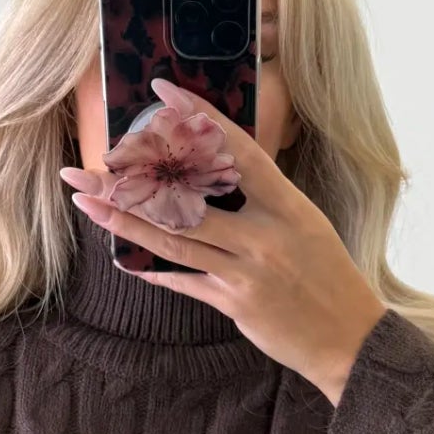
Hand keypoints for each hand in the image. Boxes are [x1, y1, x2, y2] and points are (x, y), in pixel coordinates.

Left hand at [60, 77, 387, 401]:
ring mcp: (247, 270)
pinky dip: (154, 270)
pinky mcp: (235, 303)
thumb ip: (264, 202)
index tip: (163, 93)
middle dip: (130, 184)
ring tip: (87, 204)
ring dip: (124, 222)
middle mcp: (264, 234)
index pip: (238, 149)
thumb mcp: (306, 226)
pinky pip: (184, 282)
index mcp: (287, 205)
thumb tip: (217, 178)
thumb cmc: (329, 278)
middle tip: (83, 171)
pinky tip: (123, 260)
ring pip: (174, 238)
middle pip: (186, 200)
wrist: (350, 339)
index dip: (199, 118)